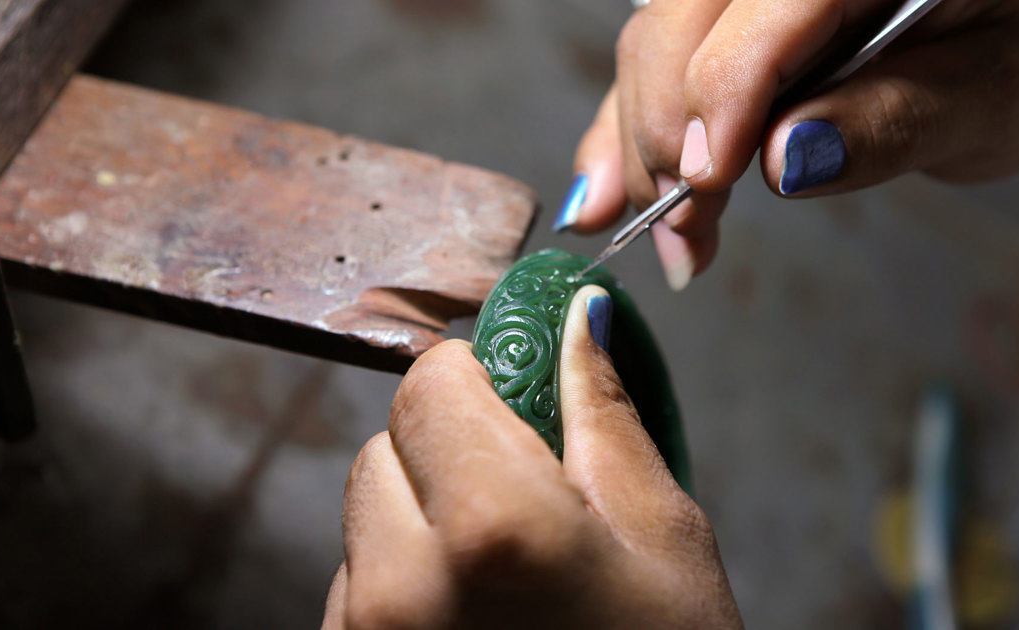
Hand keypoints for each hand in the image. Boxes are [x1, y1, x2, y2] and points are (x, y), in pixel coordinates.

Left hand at [322, 286, 741, 628]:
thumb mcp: (661, 538)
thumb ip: (602, 415)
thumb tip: (579, 321)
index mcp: (493, 527)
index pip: (426, 384)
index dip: (476, 377)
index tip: (514, 397)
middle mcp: (404, 585)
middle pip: (384, 445)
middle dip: (447, 449)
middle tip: (524, 493)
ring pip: (365, 518)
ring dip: (421, 519)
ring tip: (502, 575)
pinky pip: (356, 588)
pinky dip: (402, 581)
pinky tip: (472, 619)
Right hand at [554, 0, 1018, 288]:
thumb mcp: (997, 97)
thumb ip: (896, 121)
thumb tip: (785, 161)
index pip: (765, 9)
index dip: (722, 93)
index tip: (706, 183)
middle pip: (681, 26)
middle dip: (669, 136)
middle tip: (688, 234)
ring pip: (653, 49)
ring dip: (641, 151)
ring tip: (670, 238)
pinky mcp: (726, 28)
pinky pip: (652, 72)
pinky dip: (621, 140)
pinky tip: (603, 198)